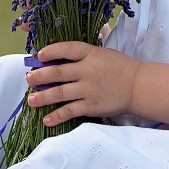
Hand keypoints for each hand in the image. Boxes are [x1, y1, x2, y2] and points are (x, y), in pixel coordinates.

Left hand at [25, 41, 139, 125]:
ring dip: (42, 97)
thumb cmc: (121, 68)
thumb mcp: (104, 53)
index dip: (51, 51)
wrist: (139, 87)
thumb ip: (85, 52)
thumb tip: (63, 52)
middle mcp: (87, 70)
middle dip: (40, 75)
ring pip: (59, 93)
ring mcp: (88, 89)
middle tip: (28, 78)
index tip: (39, 55)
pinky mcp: (91, 106)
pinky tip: (47, 119)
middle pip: (58, 72)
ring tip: (31, 100)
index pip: (67, 48)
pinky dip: (57, 116)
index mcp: (91, 53)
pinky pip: (70, 111)